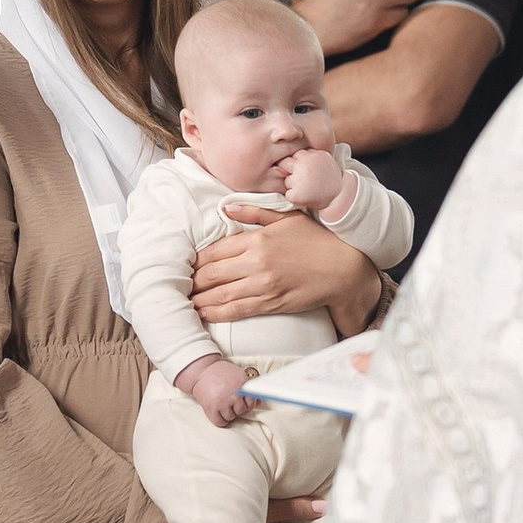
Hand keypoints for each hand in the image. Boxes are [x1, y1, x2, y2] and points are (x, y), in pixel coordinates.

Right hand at [177, 353, 257, 426]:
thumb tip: (259, 402)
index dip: (247, 403)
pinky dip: (221, 420)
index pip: (251, 403)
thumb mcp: (238, 376)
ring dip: (228, 414)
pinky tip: (218, 413)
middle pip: (241, 411)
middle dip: (237, 408)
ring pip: (231, 417)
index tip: (241, 401)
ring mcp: (222, 402)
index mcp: (242, 384)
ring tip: (222, 405)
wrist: (201, 370)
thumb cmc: (220, 372)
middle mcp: (233, 394)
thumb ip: (249, 389)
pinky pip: (220, 422)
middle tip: (229, 401)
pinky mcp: (211, 408)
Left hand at [191, 204, 381, 329]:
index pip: (214, 252)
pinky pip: (238, 310)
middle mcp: (257, 263)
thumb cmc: (316, 241)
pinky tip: (204, 315)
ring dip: (199, 300)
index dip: (195, 261)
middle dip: (192, 282)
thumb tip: (226, 207)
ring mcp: (264, 285)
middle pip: (212, 274)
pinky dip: (217, 314)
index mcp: (257, 240)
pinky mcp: (272, 303)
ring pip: (221, 295)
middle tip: (179, 286)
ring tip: (184, 303)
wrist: (344, 269)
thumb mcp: (286, 218)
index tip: (184, 266)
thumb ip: (254, 212)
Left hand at [278, 147, 343, 212]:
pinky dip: (295, 196)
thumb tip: (293, 147)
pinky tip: (306, 196)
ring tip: (308, 188)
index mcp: (312, 156)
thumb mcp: (325, 159)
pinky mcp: (297, 194)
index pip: (296, 154)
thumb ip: (311, 154)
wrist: (340, 197)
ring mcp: (299, 180)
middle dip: (290, 170)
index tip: (305, 169)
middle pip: (285, 163)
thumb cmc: (332, 178)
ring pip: (287, 180)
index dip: (298, 162)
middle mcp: (304, 166)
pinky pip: (288, 194)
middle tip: (301, 178)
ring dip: (294, 185)